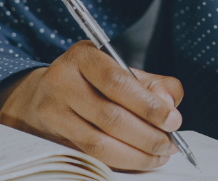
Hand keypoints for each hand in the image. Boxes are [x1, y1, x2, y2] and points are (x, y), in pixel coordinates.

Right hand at [0, 40, 184, 170]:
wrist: (44, 94)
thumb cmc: (93, 82)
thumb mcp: (124, 71)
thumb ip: (155, 84)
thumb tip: (169, 102)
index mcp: (84, 56)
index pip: (118, 82)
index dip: (148, 105)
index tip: (173, 120)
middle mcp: (62, 80)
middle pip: (110, 116)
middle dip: (147, 135)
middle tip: (169, 143)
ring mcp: (52, 110)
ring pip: (99, 142)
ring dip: (136, 154)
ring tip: (159, 155)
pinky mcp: (51, 137)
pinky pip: (91, 155)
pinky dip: (121, 161)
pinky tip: (140, 159)